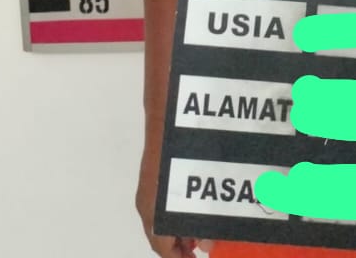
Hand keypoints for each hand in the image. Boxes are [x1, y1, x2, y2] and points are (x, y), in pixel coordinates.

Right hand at [136, 140, 212, 256]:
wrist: (166, 111)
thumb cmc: (182, 150)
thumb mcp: (194, 192)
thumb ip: (202, 221)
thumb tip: (208, 245)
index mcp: (153, 211)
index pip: (162, 248)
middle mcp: (147, 203)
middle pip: (162, 236)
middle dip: (183, 245)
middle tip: (206, 247)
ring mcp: (150, 188)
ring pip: (164, 219)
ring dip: (183, 228)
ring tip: (206, 230)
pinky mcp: (156, 174)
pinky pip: (165, 203)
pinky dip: (180, 211)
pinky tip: (199, 207)